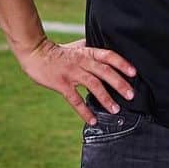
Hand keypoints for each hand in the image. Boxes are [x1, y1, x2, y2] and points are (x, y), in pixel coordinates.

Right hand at [19, 37, 136, 124]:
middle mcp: (82, 61)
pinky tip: (92, 120)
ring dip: (105, 98)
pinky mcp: (61, 84)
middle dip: (119, 83)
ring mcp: (71, 73)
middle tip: (131, 95)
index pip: (108, 56)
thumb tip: (107, 55)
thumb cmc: (57, 52)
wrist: (35, 52)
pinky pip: (75, 99)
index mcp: (87, 53)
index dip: (122, 64)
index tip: (134, 73)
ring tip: (116, 110)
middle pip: (104, 71)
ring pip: (93, 85)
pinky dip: (84, 111)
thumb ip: (91, 51)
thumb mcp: (77, 47)